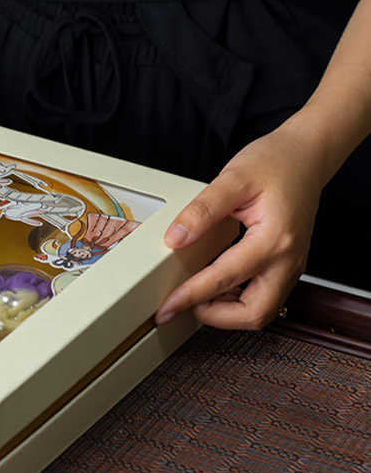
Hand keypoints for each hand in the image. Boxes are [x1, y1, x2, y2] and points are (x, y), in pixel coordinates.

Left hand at [154, 127, 323, 329]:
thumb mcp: (232, 179)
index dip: (191, 296)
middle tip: (183, 304)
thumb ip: (202, 210)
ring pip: (262, 311)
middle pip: (255, 313)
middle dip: (216, 316)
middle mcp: (288, 259)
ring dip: (228, 312)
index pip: (225, 279)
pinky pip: (265, 297)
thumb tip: (175, 238)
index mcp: (274, 239)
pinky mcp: (287, 265)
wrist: (306, 156)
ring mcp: (291, 265)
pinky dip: (239, 301)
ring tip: (197, 294)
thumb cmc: (275, 163)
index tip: (167, 306)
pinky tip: (217, 286)